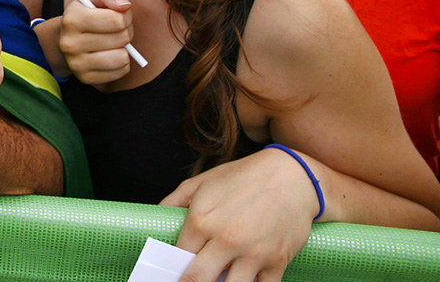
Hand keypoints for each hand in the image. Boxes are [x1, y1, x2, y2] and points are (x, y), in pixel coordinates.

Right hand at [59, 0, 132, 85]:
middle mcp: (70, 43)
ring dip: (124, 49)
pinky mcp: (86, 78)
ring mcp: (76, 64)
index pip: (116, 20)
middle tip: (117, 30)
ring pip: (122, 57)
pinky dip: (122, 63)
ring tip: (114, 42)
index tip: (120, 15)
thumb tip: (124, 5)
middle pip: (122, 38)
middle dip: (126, 31)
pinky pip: (121, 72)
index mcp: (72, 19)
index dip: (125, 16)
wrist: (66, 40)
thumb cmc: (86, 14)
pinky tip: (111, 55)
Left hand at [162, 149, 319, 281]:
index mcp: (202, 220)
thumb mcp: (201, 182)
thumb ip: (174, 201)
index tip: (170, 274)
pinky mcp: (276, 262)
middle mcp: (225, 239)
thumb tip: (156, 217)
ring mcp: (252, 253)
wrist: (291, 176)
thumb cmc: (243, 178)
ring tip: (217, 279)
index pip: (178, 258)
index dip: (172, 269)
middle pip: (197, 280)